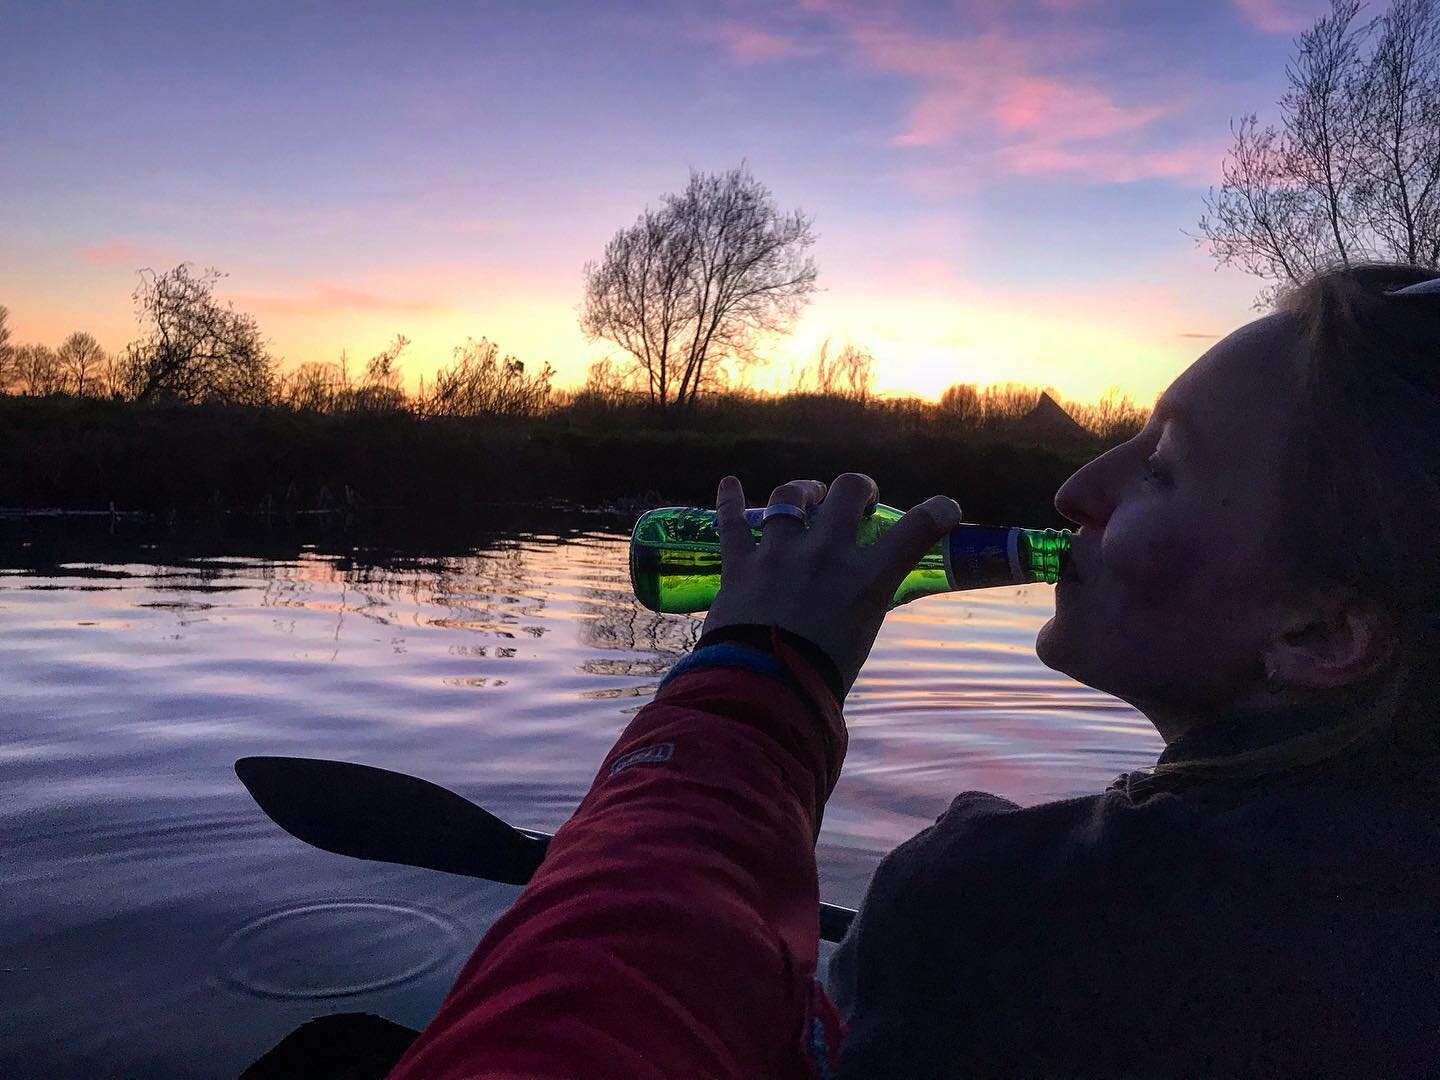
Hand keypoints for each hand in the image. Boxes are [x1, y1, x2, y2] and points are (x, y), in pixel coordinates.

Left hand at [702, 473, 961, 694]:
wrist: (763, 690)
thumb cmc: (820, 677)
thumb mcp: (862, 636)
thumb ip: (864, 605)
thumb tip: (863, 598)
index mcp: (866, 577)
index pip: (916, 530)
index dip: (937, 512)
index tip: (945, 508)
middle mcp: (826, 553)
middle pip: (848, 490)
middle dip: (859, 488)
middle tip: (860, 497)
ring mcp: (779, 552)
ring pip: (789, 496)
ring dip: (802, 490)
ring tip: (807, 494)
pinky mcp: (740, 563)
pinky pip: (731, 522)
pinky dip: (730, 500)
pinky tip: (729, 484)